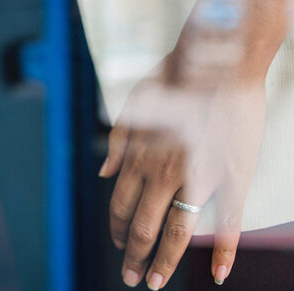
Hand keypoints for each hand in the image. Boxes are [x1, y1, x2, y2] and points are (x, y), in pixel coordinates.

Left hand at [100, 59, 264, 288]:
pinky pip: (226, 223)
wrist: (215, 65)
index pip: (120, 205)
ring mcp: (197, 178)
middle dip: (133, 255)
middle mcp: (162, 173)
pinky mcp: (230, 178)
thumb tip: (103, 176)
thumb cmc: (173, 81)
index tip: (117, 245)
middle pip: (142, 226)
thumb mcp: (132, 106)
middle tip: (130, 277)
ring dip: (164, 262)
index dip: (116, 230)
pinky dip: (222, 252)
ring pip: (177, 232)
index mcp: (139, 157)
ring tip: (155, 282)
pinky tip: (217, 274)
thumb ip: (118, 144)